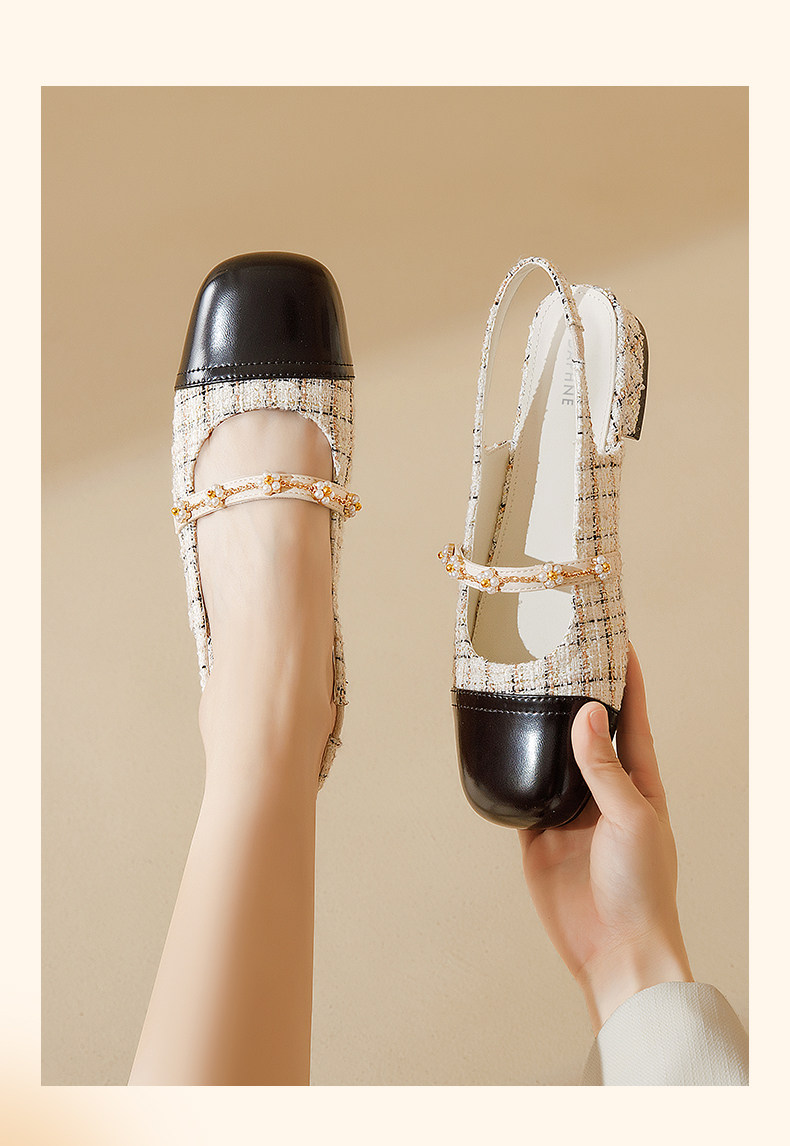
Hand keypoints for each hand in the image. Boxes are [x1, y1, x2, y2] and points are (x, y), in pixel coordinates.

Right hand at [519, 645, 693, 1031]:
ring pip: (552, 756)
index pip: (635, 719)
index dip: (629, 680)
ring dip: (542, 728)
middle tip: (560, 655)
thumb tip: (589, 713)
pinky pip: (524, 791)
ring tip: (526, 688)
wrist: (614, 949)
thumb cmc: (641, 886)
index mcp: (640, 782)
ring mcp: (570, 810)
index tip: (618, 641)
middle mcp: (605, 790)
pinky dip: (514, 768)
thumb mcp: (630, 817)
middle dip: (579, 694)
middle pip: (590, 731)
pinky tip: (501, 745)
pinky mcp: (539, 832)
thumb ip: (605, 766)